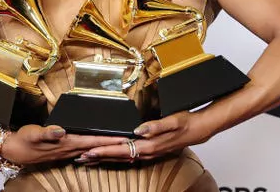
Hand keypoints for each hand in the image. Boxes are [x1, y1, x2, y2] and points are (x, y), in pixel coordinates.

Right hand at [0, 124, 128, 165]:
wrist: (13, 151)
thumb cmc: (23, 140)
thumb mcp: (34, 133)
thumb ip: (48, 133)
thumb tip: (61, 132)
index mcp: (65, 143)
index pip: (92, 140)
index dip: (108, 139)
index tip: (123, 137)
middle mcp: (68, 149)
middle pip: (95, 146)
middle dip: (112, 144)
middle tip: (129, 141)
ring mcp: (66, 152)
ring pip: (90, 150)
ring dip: (104, 147)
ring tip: (118, 145)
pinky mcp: (62, 151)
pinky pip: (82, 151)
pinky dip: (92, 150)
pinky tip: (96, 149)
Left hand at [77, 111, 211, 163]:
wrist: (198, 130)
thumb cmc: (185, 123)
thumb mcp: (172, 121)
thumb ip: (155, 126)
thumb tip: (139, 130)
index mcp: (148, 145)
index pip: (121, 149)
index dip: (104, 150)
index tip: (89, 150)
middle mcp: (146, 152)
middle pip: (117, 156)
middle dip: (99, 157)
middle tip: (80, 158)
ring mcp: (147, 153)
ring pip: (121, 158)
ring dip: (105, 158)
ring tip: (89, 158)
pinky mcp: (149, 152)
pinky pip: (128, 156)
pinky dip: (115, 157)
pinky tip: (109, 156)